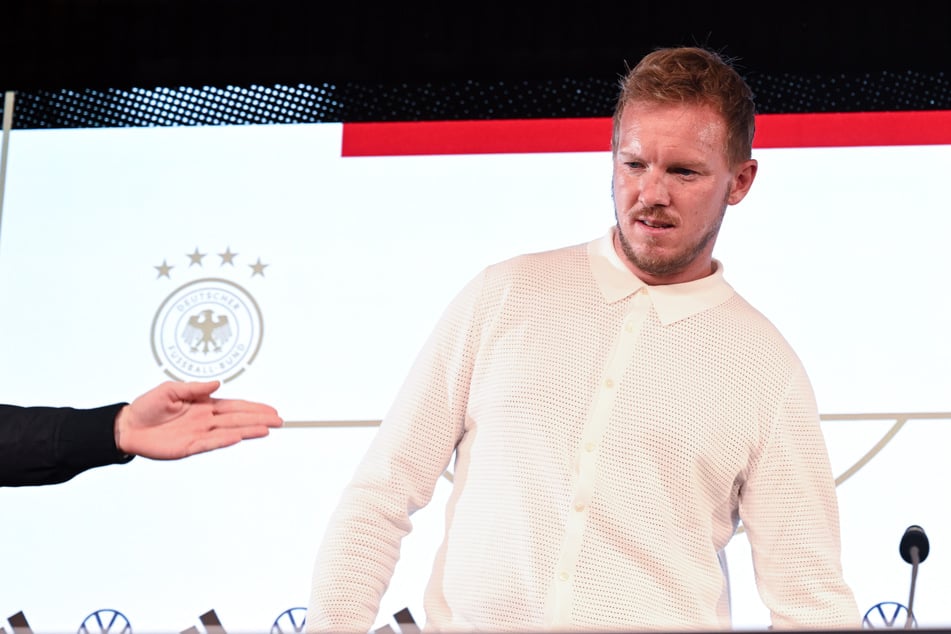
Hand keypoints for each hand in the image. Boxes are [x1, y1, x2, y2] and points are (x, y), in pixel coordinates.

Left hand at [113, 380, 282, 459]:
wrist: (127, 426)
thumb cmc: (147, 406)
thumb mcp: (170, 389)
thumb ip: (195, 388)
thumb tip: (217, 383)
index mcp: (204, 405)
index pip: (235, 406)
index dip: (254, 408)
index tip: (271, 410)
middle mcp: (205, 420)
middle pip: (238, 419)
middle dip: (259, 419)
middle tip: (279, 421)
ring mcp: (198, 435)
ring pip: (229, 432)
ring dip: (248, 431)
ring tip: (266, 430)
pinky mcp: (188, 447)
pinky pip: (210, 444)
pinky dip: (224, 441)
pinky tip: (238, 437)